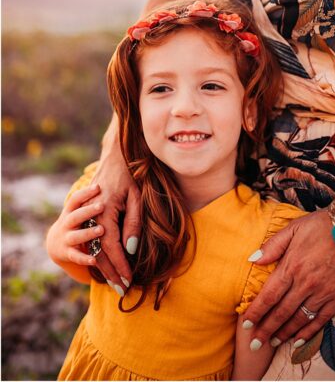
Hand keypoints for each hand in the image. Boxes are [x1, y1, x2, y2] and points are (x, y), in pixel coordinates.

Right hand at [46, 183, 104, 271]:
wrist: (57, 241)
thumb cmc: (84, 220)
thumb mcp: (90, 209)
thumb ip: (105, 204)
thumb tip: (124, 199)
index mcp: (72, 209)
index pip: (76, 199)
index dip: (86, 193)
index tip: (98, 186)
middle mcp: (67, 223)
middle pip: (76, 216)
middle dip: (88, 211)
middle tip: (101, 205)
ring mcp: (66, 238)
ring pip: (76, 236)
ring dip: (88, 233)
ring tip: (101, 230)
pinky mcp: (67, 253)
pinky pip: (75, 256)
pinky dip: (84, 258)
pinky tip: (94, 260)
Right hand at [89, 133, 141, 291]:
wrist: (115, 156)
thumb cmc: (130, 175)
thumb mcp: (136, 197)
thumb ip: (133, 222)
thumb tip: (130, 249)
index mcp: (104, 211)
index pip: (111, 246)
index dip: (120, 265)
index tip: (129, 281)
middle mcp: (92, 216)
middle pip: (100, 252)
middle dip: (112, 272)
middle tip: (123, 290)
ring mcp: (87, 215)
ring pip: (93, 248)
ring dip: (104, 268)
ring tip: (115, 283)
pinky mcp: (87, 214)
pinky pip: (90, 240)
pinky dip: (98, 255)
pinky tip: (105, 267)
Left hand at [240, 209, 334, 349]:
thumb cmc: (321, 225)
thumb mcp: (294, 228)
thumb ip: (273, 245)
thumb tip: (253, 260)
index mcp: (292, 265)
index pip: (269, 296)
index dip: (256, 312)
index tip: (246, 324)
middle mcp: (306, 283)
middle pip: (281, 312)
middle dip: (266, 329)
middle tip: (255, 343)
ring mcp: (323, 292)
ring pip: (299, 319)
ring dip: (284, 333)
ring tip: (272, 343)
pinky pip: (320, 319)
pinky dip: (308, 332)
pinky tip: (298, 340)